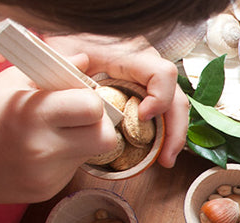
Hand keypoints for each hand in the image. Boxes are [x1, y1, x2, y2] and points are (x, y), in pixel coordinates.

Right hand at [0, 65, 120, 208]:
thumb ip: (52, 70)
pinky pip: (72, 169)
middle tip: (81, 117)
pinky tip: (38, 152)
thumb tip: (85, 61)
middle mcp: (45, 150)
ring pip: (90, 154)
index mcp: (35, 115)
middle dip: (99, 124)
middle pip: (105, 138)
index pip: (93, 109)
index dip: (92, 100)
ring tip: (51, 133)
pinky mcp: (48, 192)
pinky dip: (63, 157)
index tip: (79, 97)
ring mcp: (48, 176)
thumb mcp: (8, 83)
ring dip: (80, 140)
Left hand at [46, 35, 189, 165]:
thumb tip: (79, 65)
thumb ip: (68, 61)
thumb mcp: (64, 51)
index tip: (143, 117)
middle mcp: (146, 66)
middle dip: (175, 131)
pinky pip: (164, 113)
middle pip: (176, 97)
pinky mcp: (146, 92)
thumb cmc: (69, 46)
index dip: (160, 98)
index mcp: (131, 54)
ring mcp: (149, 80)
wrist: (71, 43)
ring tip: (165, 161)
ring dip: (173, 137)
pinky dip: (165, 134)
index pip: (162, 74)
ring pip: (175, 107)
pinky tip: (158, 153)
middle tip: (165, 159)